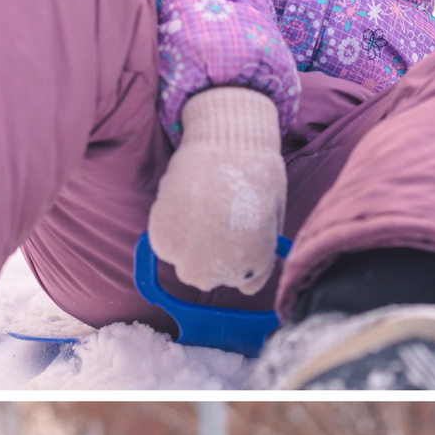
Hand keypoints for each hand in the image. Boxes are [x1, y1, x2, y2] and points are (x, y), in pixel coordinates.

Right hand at [149, 87, 285, 293]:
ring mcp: (187, 260)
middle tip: (216, 222)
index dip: (244, 259)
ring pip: (186, 265)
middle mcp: (218, 273)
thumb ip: (260, 253)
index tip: (241, 237)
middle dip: (214, 258)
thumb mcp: (272, 221)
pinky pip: (165, 247)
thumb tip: (248, 280)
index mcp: (252, 267)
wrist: (226, 150)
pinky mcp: (161, 242)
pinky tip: (186, 206)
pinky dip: (172, 231)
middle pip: (210, 279)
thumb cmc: (257, 178)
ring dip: (191, 246)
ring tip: (201, 211)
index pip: (248, 284)